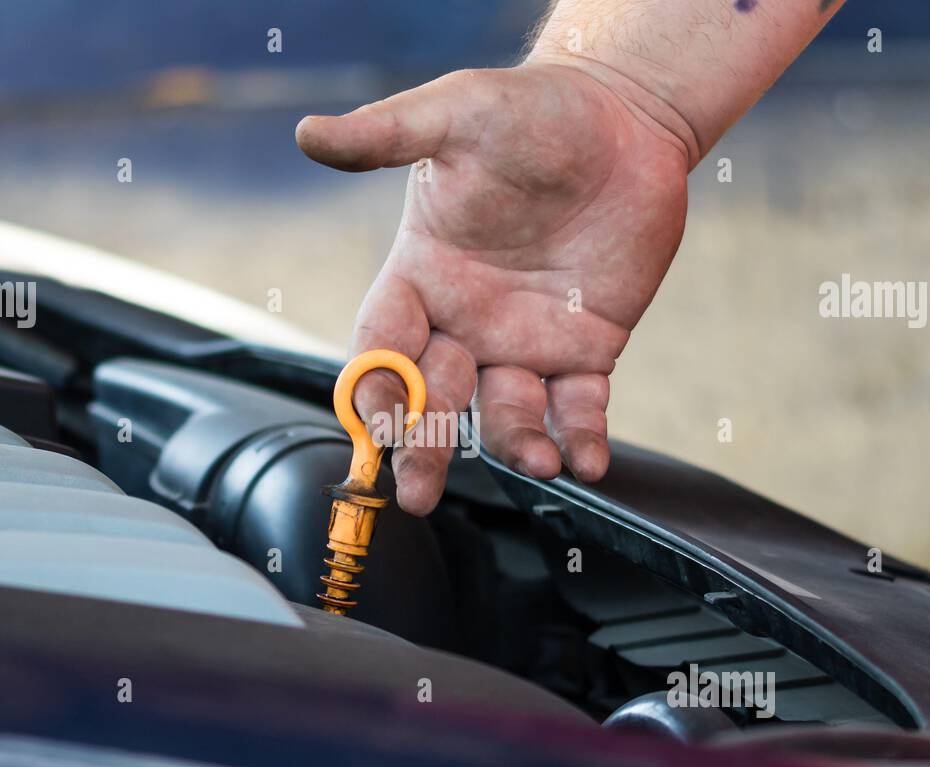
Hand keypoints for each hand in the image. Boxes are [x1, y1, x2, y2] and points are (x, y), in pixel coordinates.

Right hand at [296, 60, 689, 514]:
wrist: (622, 118)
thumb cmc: (531, 112)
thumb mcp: (455, 114)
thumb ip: (385, 134)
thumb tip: (307, 133)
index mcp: (422, 275)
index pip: (382, 346)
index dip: (376, 388)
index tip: (376, 424)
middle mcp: (465, 320)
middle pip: (432, 399)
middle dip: (423, 446)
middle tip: (417, 492)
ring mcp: (524, 341)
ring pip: (505, 413)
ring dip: (514, 445)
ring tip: (536, 463)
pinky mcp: (585, 349)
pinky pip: (576, 406)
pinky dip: (580, 437)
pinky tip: (585, 460)